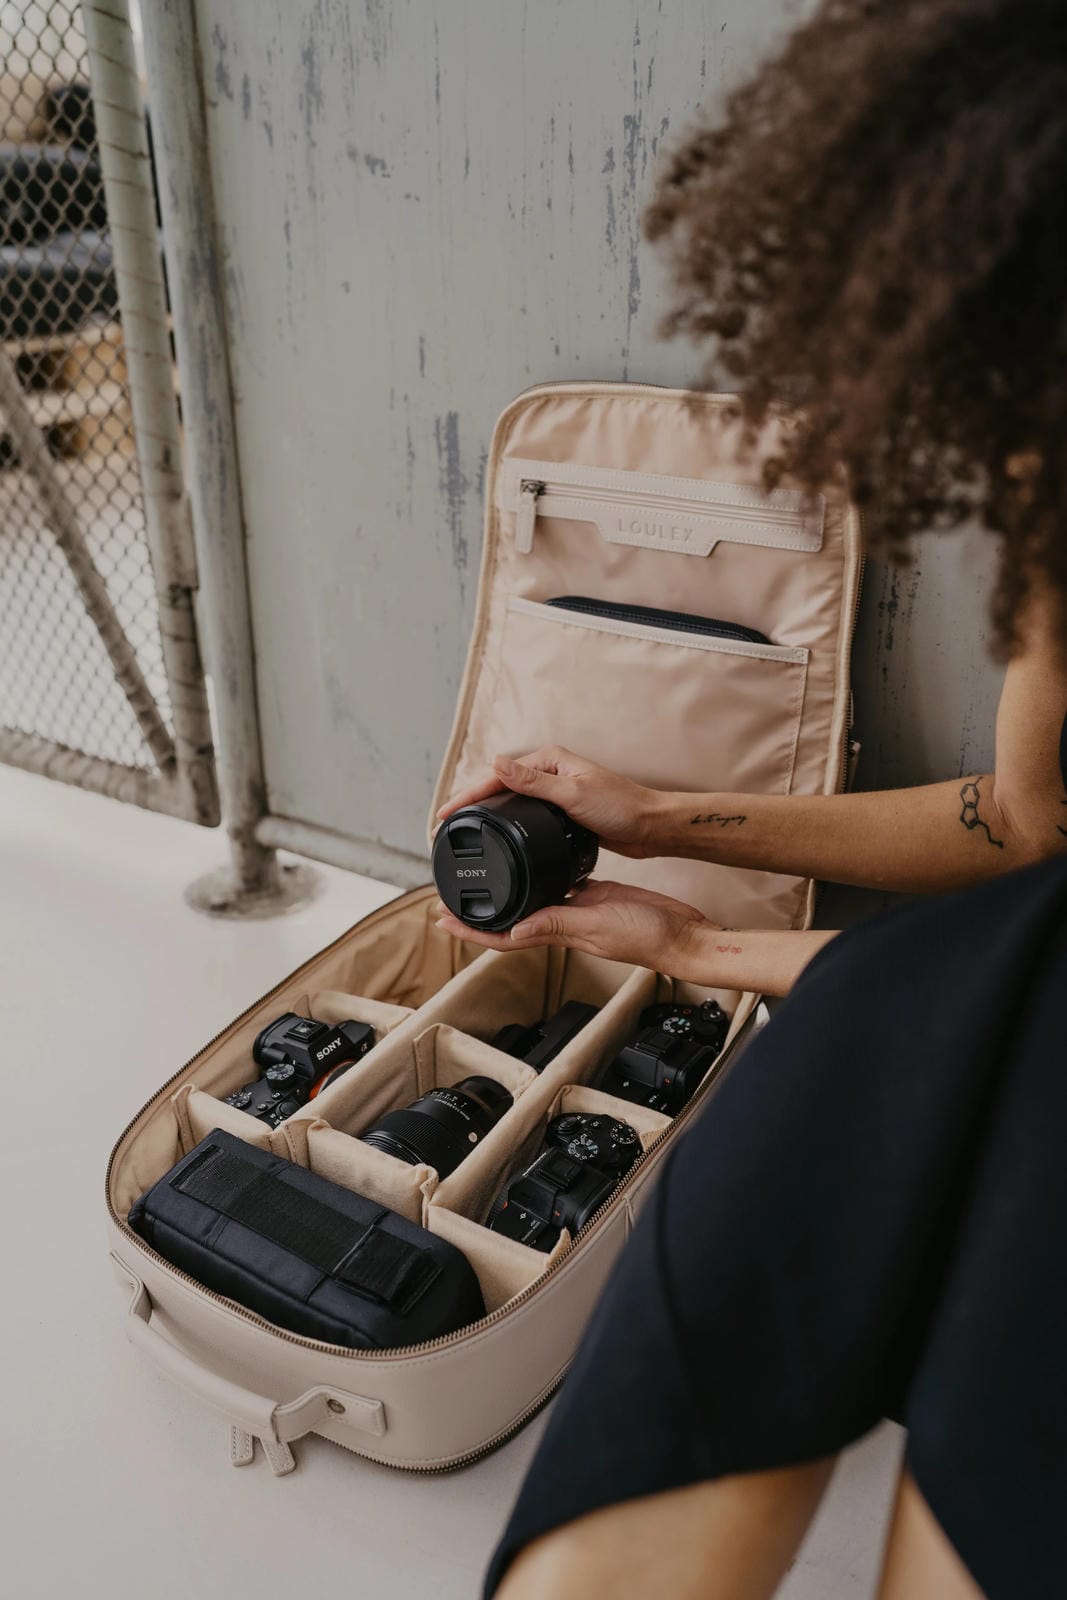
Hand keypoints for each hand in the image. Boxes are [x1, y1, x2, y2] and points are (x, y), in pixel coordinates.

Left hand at [434, 878, 713, 975]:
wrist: (681, 934)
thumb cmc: (646, 935)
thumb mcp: (597, 924)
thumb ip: (558, 923)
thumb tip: (517, 928)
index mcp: (559, 930)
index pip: (504, 934)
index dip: (471, 930)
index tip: (442, 918)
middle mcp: (562, 921)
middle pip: (510, 918)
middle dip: (480, 912)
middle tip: (451, 896)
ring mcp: (577, 909)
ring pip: (531, 900)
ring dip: (507, 892)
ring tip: (486, 875)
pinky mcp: (594, 895)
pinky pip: (560, 884)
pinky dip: (541, 874)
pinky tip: (537, 861)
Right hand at [436, 745, 663, 858]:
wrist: (651, 826)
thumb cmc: (620, 807)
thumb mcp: (572, 794)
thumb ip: (532, 781)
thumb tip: (497, 762)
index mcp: (549, 760)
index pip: (498, 775)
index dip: (468, 795)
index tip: (445, 813)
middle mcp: (550, 772)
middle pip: (499, 786)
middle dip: (471, 802)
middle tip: (444, 824)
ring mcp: (555, 791)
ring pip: (511, 800)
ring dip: (488, 812)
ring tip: (463, 829)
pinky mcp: (562, 810)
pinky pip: (526, 813)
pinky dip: (508, 822)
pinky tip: (499, 835)